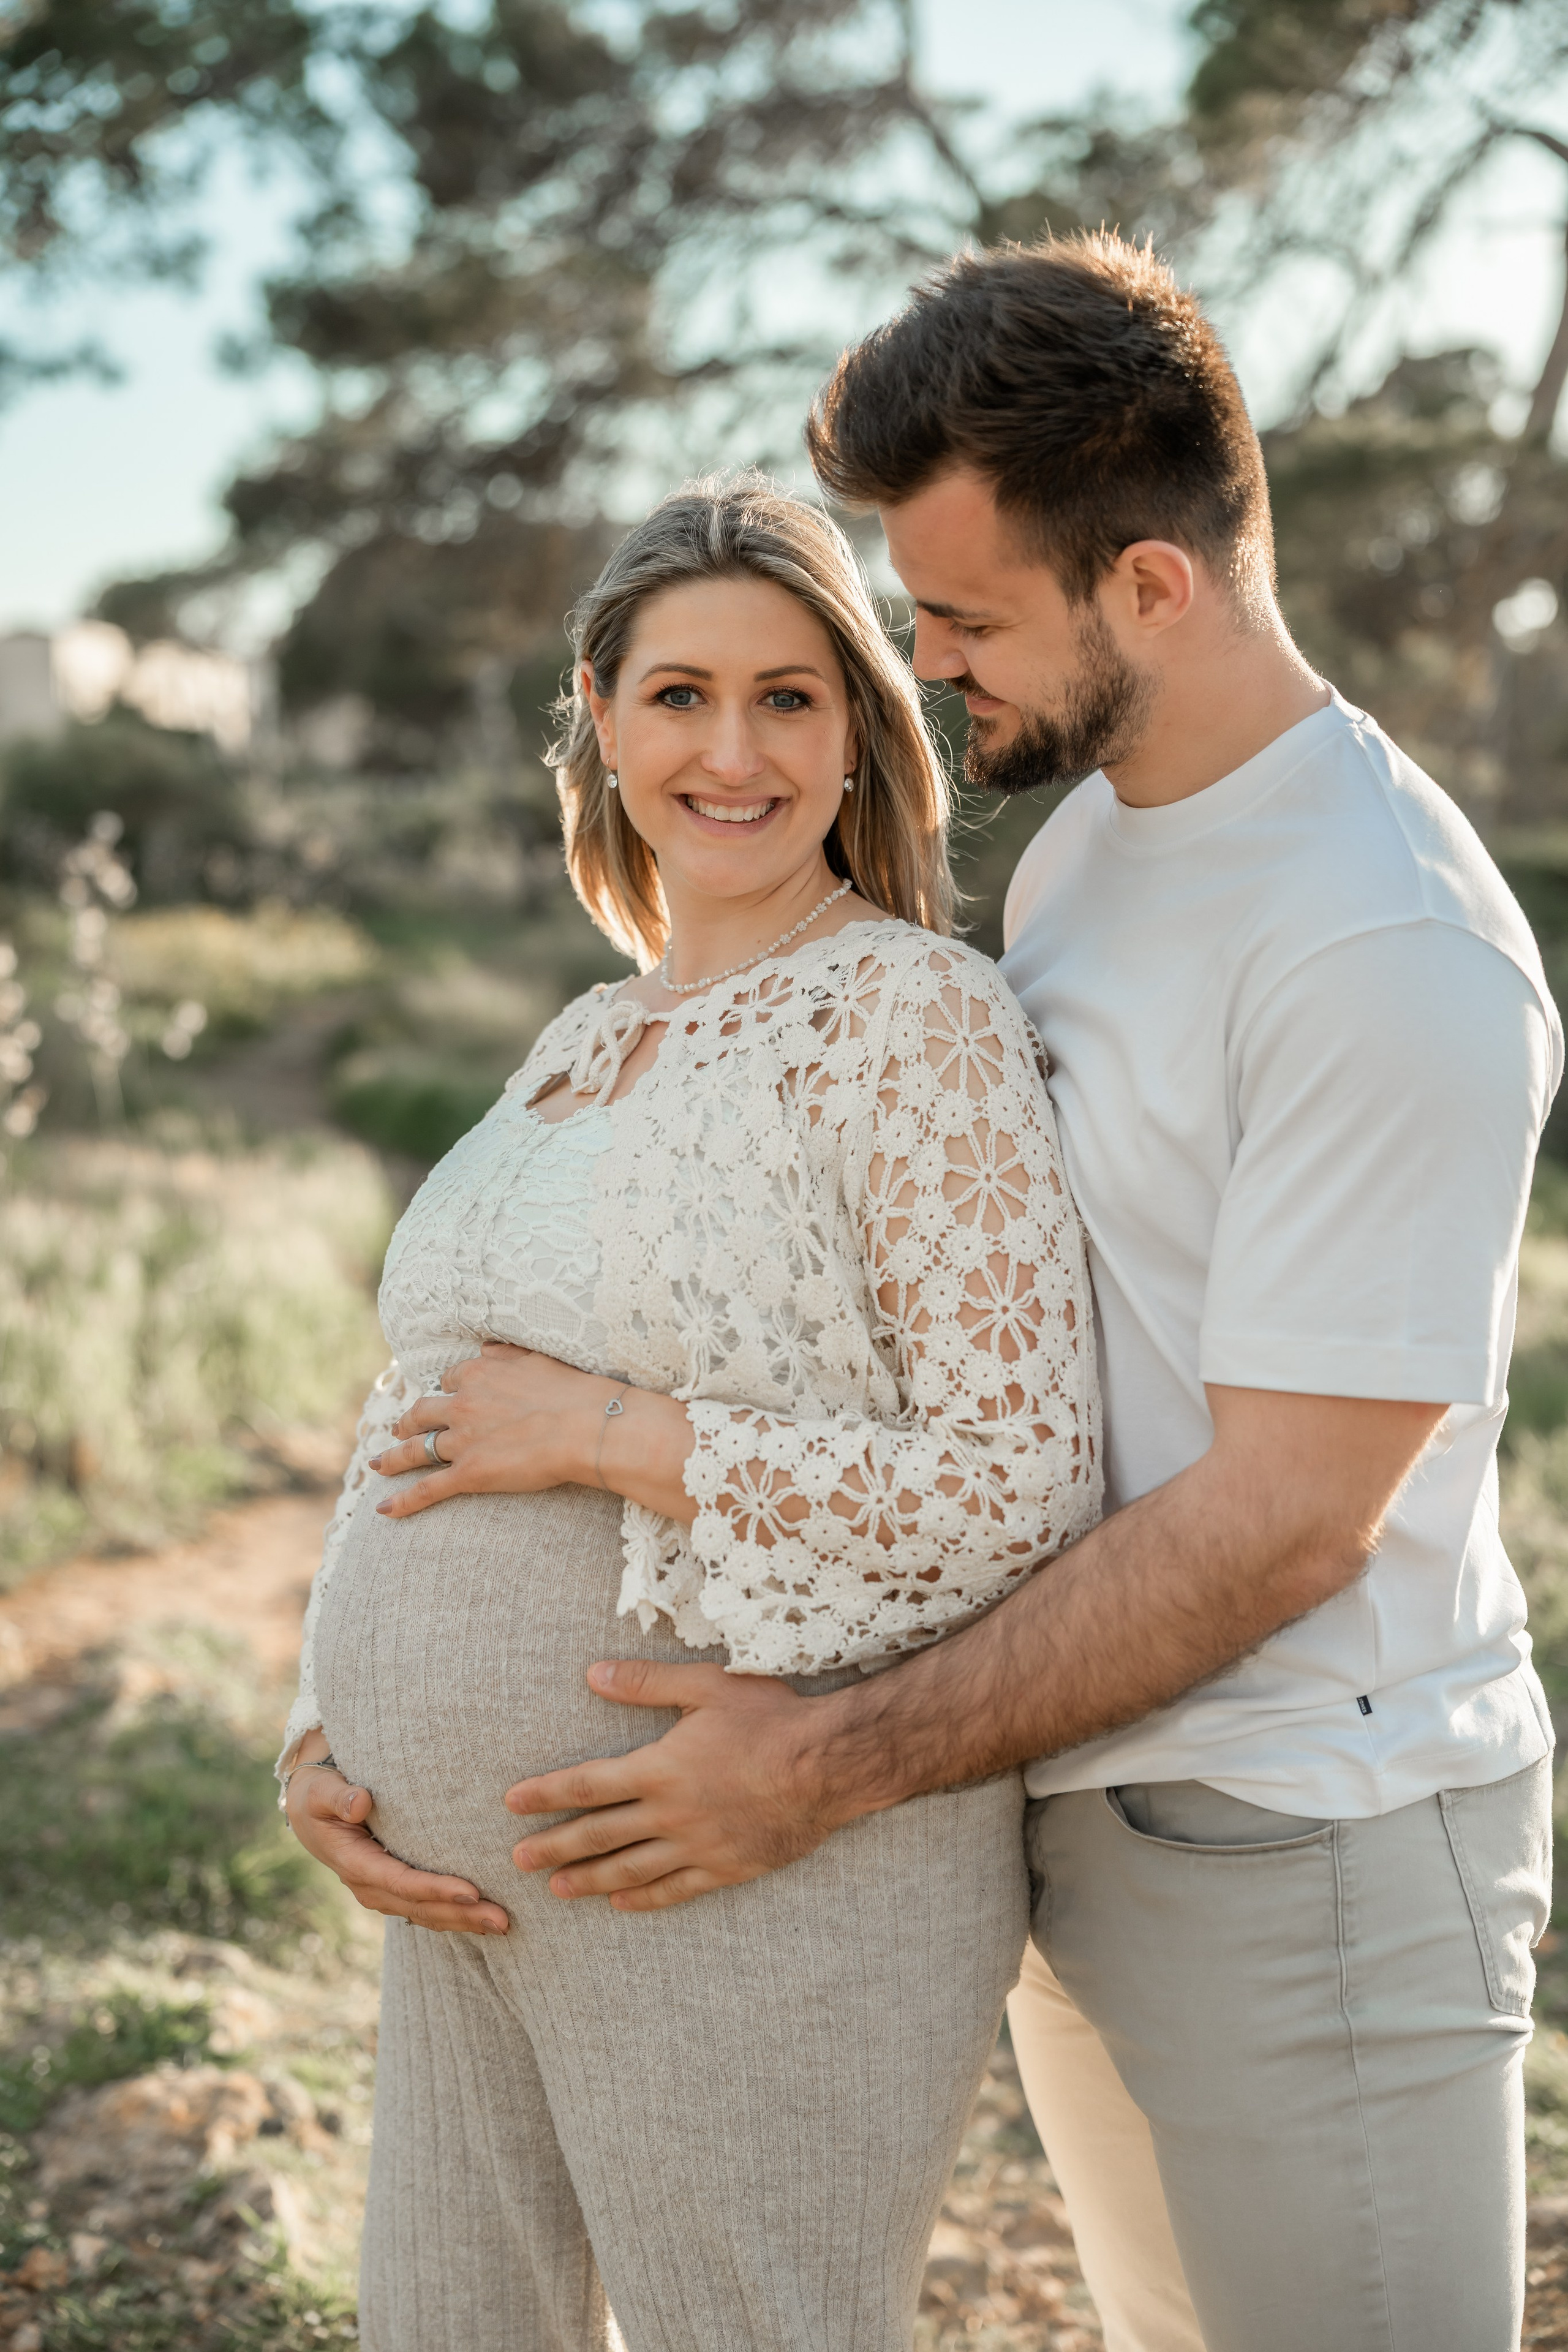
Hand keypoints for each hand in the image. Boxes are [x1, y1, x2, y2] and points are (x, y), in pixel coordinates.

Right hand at [286, 1759, 509, 1933]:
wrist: (310, 1811)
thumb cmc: (319, 1795)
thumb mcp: (320, 1792)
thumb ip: (338, 1797)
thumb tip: (360, 1803)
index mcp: (355, 1864)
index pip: (401, 1882)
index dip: (435, 1889)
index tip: (471, 1891)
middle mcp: (370, 1886)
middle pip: (420, 1907)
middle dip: (461, 1915)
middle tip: (502, 1919)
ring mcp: (382, 1893)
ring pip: (426, 1915)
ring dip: (463, 1922)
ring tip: (503, 1924)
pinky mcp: (394, 1890)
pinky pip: (425, 1909)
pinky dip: (454, 1915)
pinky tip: (482, 1917)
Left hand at [370, 1341, 607, 1520]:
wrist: (585, 1427)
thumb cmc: (571, 1392)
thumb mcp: (535, 1358)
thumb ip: (506, 1353)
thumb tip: (485, 1348)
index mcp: (478, 1375)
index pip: (451, 1380)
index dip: (447, 1390)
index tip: (446, 1396)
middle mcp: (463, 1405)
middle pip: (422, 1412)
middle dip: (407, 1422)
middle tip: (398, 1430)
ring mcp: (462, 1441)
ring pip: (417, 1449)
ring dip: (393, 1457)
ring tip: (378, 1463)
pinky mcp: (469, 1474)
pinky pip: (429, 1489)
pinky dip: (403, 1500)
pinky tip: (383, 1509)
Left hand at [504, 1660, 854, 1910]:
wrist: (828, 1766)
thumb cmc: (769, 1718)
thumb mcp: (706, 1686)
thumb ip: (646, 1682)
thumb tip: (592, 1673)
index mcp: (660, 1767)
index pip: (587, 1784)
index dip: (547, 1793)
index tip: (512, 1803)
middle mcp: (671, 1813)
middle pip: (598, 1835)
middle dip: (553, 1846)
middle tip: (516, 1862)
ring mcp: (697, 1846)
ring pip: (630, 1869)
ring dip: (588, 1880)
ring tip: (556, 1889)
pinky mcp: (726, 1867)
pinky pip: (675, 1890)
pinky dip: (643, 1899)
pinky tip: (621, 1903)